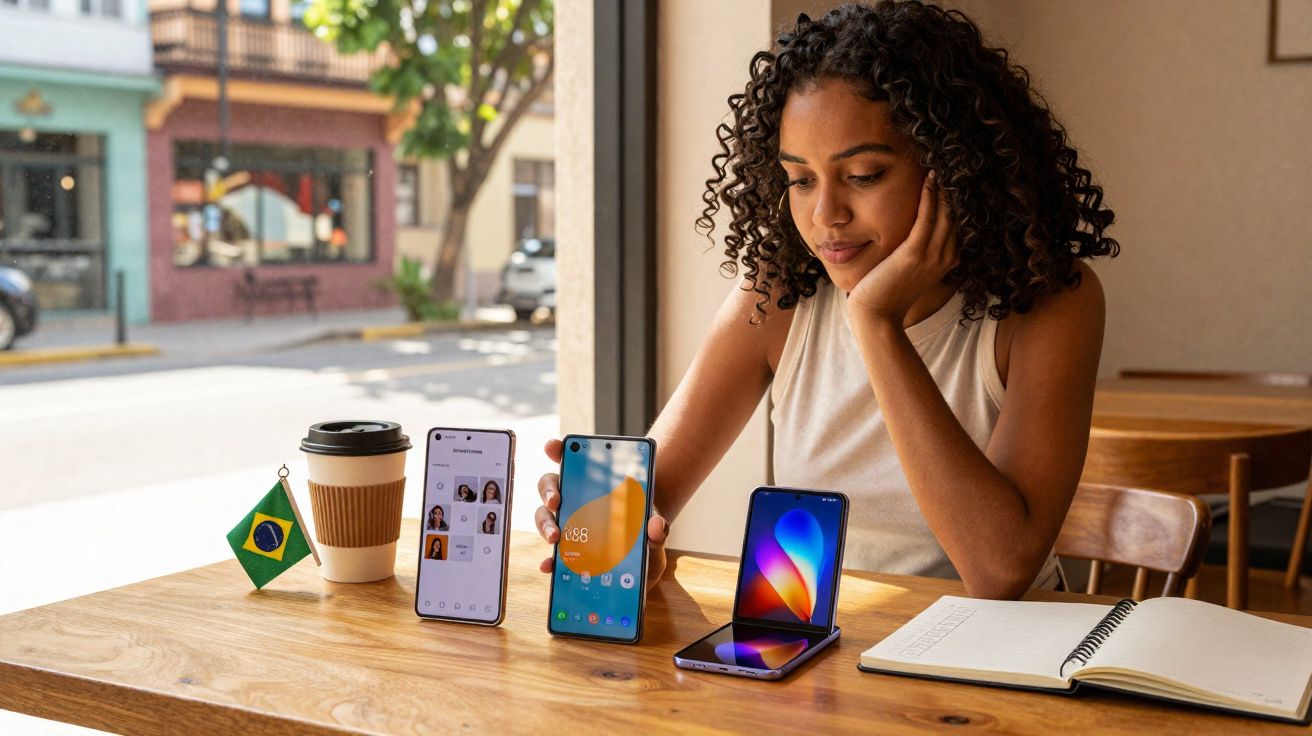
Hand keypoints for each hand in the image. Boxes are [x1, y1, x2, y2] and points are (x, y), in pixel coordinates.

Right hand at [534, 438, 669, 589]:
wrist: (642, 554)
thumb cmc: (643, 527)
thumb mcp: (654, 523)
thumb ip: (657, 525)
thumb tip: (655, 525)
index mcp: (591, 483)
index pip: (569, 459)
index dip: (557, 450)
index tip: (552, 446)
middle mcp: (573, 499)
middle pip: (549, 487)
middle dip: (549, 491)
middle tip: (557, 501)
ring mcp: (567, 523)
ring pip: (544, 517)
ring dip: (545, 525)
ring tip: (555, 537)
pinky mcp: (567, 550)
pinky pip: (552, 553)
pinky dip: (548, 560)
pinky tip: (548, 565)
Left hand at [847, 171, 958, 323]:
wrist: (877, 316)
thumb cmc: (888, 293)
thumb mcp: (912, 272)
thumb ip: (921, 254)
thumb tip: (919, 238)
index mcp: (947, 261)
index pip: (959, 223)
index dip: (958, 200)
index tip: (956, 178)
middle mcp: (945, 258)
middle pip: (957, 215)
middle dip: (956, 190)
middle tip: (954, 164)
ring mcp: (932, 257)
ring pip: (945, 214)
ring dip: (945, 188)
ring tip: (942, 165)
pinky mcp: (914, 254)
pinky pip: (926, 219)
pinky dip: (930, 198)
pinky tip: (929, 180)